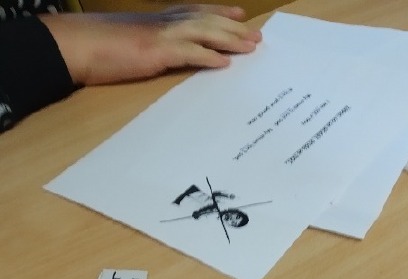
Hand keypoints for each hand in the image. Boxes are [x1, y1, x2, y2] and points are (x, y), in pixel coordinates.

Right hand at [41, 5, 261, 85]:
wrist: (77, 45)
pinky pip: (188, 53)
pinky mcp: (155, 52)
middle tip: (256, 36)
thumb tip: (165, 55)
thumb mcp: (132, 43)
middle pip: (206, 21)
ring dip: (229, 40)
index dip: (219, 13)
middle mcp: (163, 23)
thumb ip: (152, 46)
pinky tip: (224, 63)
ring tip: (250, 48)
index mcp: (158, 20)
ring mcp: (160, 36)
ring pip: (204, 33)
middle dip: (233, 28)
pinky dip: (208, 57)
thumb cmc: (100, 46)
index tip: (239, 15)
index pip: (195, 12)